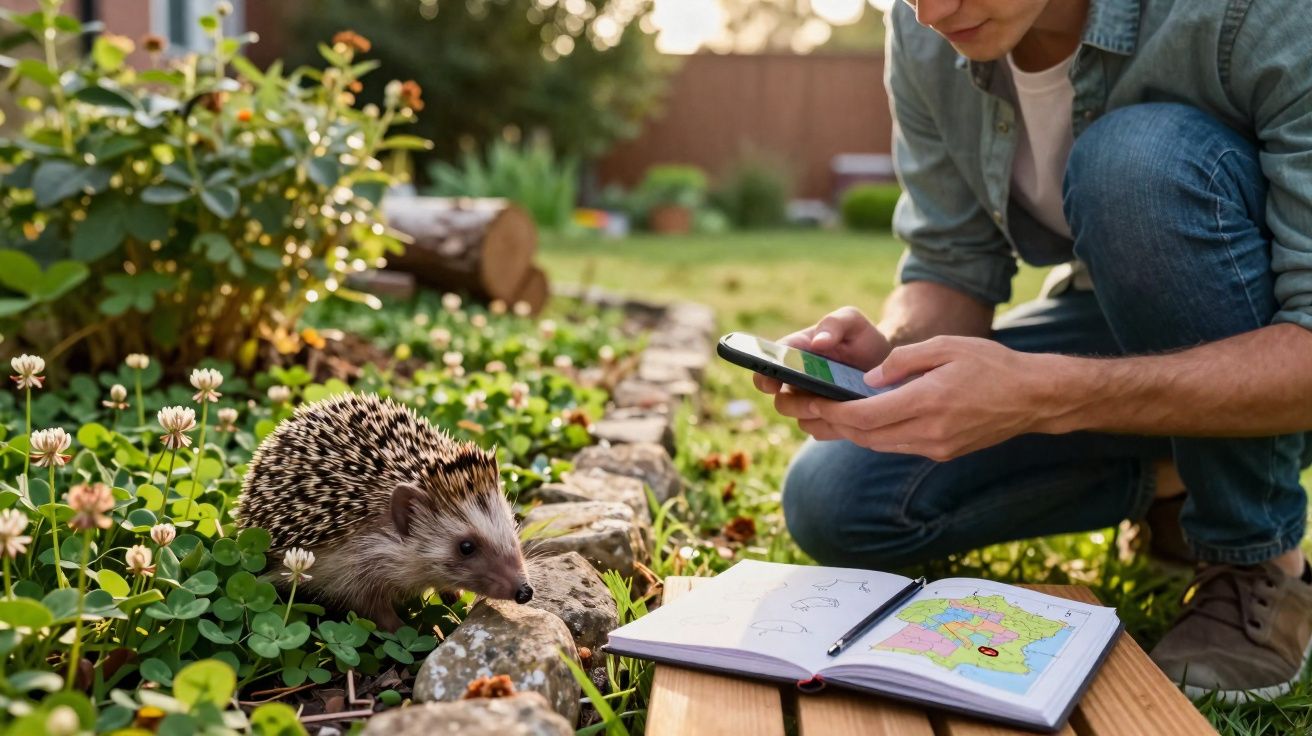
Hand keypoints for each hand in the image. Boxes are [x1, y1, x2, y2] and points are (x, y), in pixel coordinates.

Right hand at [752, 307, 892, 433]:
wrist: (885, 363)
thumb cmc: (862, 338)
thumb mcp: (852, 322)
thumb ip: (834, 324)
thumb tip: (817, 342)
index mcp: (794, 353)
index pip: (767, 365)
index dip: (764, 376)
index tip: (773, 384)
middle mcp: (795, 381)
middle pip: (781, 401)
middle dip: (796, 405)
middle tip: (816, 403)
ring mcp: (808, 402)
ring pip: (800, 419)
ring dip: (817, 418)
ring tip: (840, 410)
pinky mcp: (824, 420)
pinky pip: (819, 431)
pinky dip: (832, 428)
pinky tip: (851, 420)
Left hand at [804, 336, 1065, 460]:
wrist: (1034, 398)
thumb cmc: (992, 365)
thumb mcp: (947, 347)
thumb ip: (904, 360)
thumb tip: (869, 377)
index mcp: (928, 402)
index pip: (866, 415)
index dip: (833, 411)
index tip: (811, 400)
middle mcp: (929, 432)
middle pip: (865, 436)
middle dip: (832, 424)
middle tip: (805, 409)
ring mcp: (935, 447)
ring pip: (878, 445)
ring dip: (849, 433)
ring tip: (823, 417)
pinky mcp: (942, 452)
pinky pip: (896, 446)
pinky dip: (873, 436)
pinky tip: (860, 422)